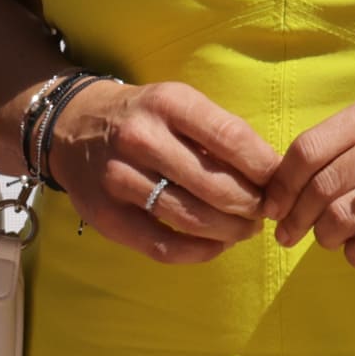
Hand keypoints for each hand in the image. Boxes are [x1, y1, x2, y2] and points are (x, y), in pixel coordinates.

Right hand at [49, 78, 278, 264]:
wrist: (73, 126)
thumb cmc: (144, 118)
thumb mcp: (179, 105)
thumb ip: (221, 134)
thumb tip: (274, 174)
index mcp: (167, 103)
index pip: (231, 138)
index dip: (265, 167)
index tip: (281, 182)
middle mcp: (140, 138)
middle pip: (215, 185)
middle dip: (252, 205)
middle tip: (265, 211)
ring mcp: (118, 178)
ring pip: (192, 218)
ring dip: (231, 230)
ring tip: (246, 229)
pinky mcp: (106, 215)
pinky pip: (163, 246)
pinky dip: (199, 252)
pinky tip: (216, 245)